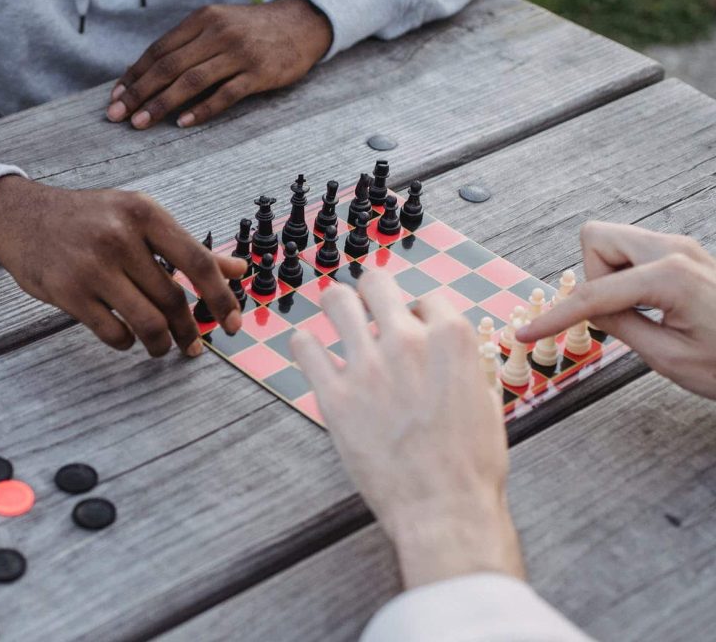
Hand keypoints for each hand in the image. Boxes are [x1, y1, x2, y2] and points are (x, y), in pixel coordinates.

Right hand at [0, 175, 245, 356]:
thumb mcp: (138, 217)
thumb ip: (186, 246)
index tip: (234, 325)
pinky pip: (113, 333)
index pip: (197, 262)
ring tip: (163, 347)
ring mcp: (92, 266)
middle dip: (188, 329)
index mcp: (144, 213)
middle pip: (173, 298)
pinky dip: (126, 342)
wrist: (19, 216)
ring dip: (161, 343)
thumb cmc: (87, 218)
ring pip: (147, 322)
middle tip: (193, 344)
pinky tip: (127, 337)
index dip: (221, 299)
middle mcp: (120, 237)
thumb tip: (237, 270)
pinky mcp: (69, 292)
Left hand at [106, 0, 332, 129]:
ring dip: (162, 105)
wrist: (300, 25)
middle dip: (139, 93)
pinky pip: (225, 95)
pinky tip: (182, 123)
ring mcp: (239, 53)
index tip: (116, 97)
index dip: (134, 75)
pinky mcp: (259, 73)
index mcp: (202, 19)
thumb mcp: (216, 26)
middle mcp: (218, 33)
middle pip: (169, 66)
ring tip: (141, 123)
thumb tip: (141, 74)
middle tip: (118, 116)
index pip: (159, 50)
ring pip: (192, 81)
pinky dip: (202, 110)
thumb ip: (184, 45)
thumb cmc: (250, 31)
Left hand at [289, 271, 523, 588]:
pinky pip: (305, 346)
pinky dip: (307, 347)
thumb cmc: (471, 464)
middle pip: (376, 282)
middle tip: (368, 312)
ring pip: (335, 300)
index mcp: (450, 339)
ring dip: (336, 307)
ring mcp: (367, 366)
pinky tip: (314, 356)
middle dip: (373, 294)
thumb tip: (453, 351)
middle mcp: (406, 342)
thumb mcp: (487, 401)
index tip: (411, 329)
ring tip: (337, 322)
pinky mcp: (334, 395)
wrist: (444, 508)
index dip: (418, 314)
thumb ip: (465, 365)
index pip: (426, 298)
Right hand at [517, 222, 715, 398]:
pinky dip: (625, 277)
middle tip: (613, 314)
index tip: (526, 331)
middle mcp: (674, 250)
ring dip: (609, 277)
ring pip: (613, 243)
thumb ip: (620, 326)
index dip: (555, 316)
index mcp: (669, 276)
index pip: (592, 292)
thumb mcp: (668, 357)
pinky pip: (634, 253)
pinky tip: (647, 308)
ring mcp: (682, 248)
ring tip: (637, 314)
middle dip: (590, 277)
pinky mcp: (685, 256)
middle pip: (597, 239)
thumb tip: (589, 310)